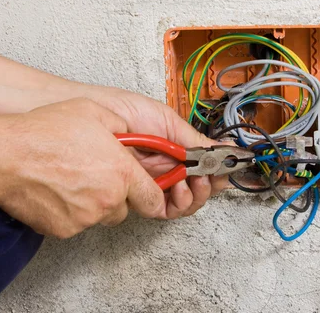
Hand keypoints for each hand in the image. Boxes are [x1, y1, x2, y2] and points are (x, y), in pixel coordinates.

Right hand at [0, 98, 164, 237]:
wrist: (6, 156)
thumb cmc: (46, 132)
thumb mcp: (94, 112)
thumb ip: (121, 126)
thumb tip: (128, 134)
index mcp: (122, 173)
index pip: (154, 198)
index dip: (151, 194)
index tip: (147, 191)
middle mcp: (108, 199)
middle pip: (124, 207)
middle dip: (116, 194)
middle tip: (95, 174)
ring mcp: (85, 218)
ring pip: (100, 215)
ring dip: (93, 202)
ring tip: (71, 179)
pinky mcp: (64, 229)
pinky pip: (76, 223)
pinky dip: (70, 211)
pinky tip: (56, 190)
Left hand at [85, 85, 229, 217]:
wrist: (91, 114)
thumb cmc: (121, 110)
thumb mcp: (164, 120)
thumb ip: (192, 139)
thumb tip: (222, 149)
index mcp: (173, 149)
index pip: (202, 167)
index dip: (217, 170)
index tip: (228, 166)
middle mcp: (164, 168)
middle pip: (196, 189)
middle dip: (210, 185)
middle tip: (210, 176)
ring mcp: (151, 183)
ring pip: (183, 202)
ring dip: (196, 195)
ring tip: (194, 182)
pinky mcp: (137, 196)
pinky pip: (164, 209)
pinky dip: (178, 203)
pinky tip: (180, 188)